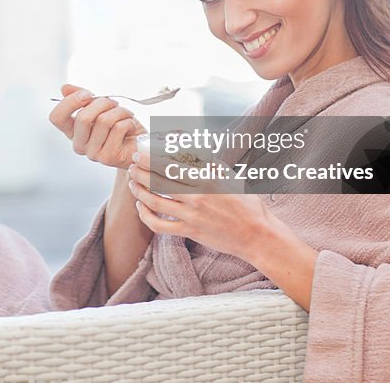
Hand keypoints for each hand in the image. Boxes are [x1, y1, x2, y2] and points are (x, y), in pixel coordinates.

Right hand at [49, 83, 145, 168]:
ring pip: (104, 120)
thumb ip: (82, 98)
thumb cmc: (120, 127)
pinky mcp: (108, 157)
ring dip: (119, 112)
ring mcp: (92, 153)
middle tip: (113, 104)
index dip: (69, 102)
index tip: (86, 94)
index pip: (57, 117)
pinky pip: (118, 128)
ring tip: (124, 115)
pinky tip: (129, 127)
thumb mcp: (100, 108)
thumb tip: (65, 88)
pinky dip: (128, 121)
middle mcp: (79, 144)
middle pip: (83, 117)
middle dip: (102, 103)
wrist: (140, 145)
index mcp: (73, 132)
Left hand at [125, 152, 272, 259]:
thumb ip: (214, 166)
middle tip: (132, 166)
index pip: (170, 167)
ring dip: (139, 191)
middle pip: (157, 182)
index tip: (139, 154)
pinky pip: (160, 225)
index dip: (149, 160)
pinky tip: (141, 208)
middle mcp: (196, 197)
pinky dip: (146, 216)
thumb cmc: (249, 206)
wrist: (258, 236)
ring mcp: (191, 216)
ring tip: (132, 183)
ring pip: (154, 202)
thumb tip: (199, 155)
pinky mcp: (190, 232)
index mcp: (207, 180)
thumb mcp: (233, 179)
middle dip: (139, 172)